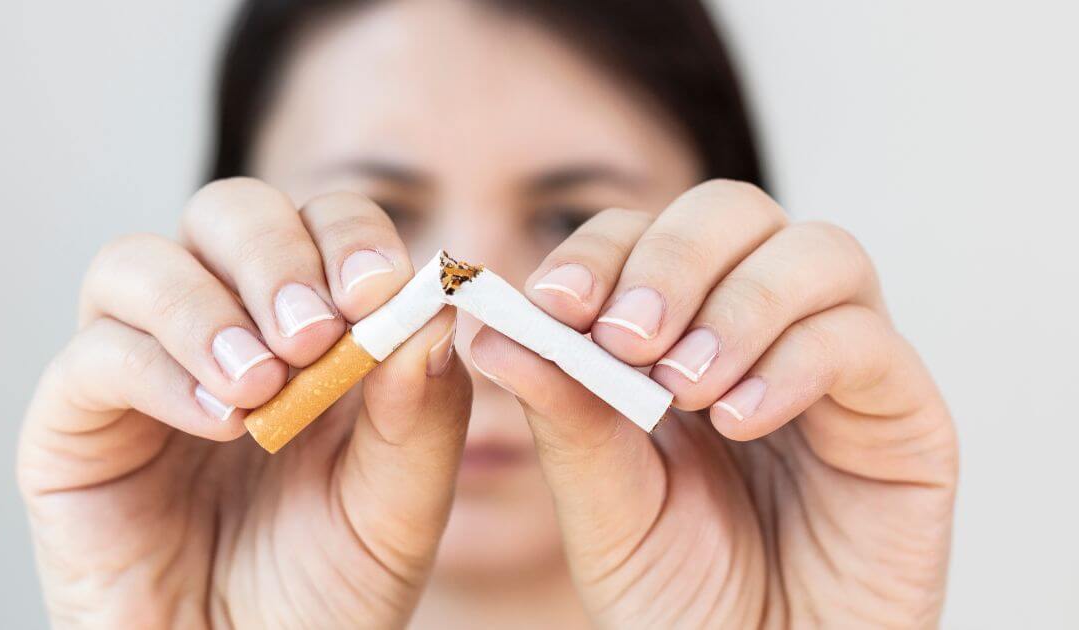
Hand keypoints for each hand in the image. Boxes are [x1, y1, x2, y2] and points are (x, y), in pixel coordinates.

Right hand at [18, 180, 469, 627]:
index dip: (347, 235)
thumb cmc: (324, 592)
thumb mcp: (399, 506)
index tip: (378, 287)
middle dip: (274, 255)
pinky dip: (158, 370)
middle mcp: (219, 327)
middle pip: (225, 214)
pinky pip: (94, 356)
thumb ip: (423, 413)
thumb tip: (432, 311)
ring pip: (139, 263)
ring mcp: (142, 368)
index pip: (319, 224)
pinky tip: (219, 422)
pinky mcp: (74, 424)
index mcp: (305, 329)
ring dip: (206, 308)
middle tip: (314, 331)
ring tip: (261, 387)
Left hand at [470, 180, 957, 627]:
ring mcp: (839, 364)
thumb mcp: (604, 505)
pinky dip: (797, 363)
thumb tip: (490, 327)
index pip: (644, 235)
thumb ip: (564, 414)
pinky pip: (865, 340)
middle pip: (735, 213)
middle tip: (626, 337)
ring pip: (818, 253)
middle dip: (672, 260)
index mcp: (679, 335)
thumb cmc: (680, 597)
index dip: (600, 251)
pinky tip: (741, 422)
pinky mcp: (904, 414)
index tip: (556, 302)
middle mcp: (763, 329)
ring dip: (739, 304)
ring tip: (686, 388)